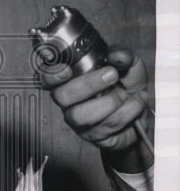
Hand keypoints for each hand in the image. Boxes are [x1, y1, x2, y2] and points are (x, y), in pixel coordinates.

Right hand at [40, 45, 151, 172]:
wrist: (144, 113)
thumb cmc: (128, 86)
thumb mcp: (130, 65)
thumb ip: (124, 56)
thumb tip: (116, 55)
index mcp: (70, 80)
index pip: (47, 78)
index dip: (51, 75)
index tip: (67, 70)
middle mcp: (69, 102)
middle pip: (62, 96)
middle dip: (88, 84)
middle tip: (111, 74)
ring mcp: (79, 121)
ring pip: (81, 115)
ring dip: (109, 101)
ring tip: (125, 93)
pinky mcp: (94, 136)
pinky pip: (107, 125)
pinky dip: (128, 110)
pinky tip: (135, 103)